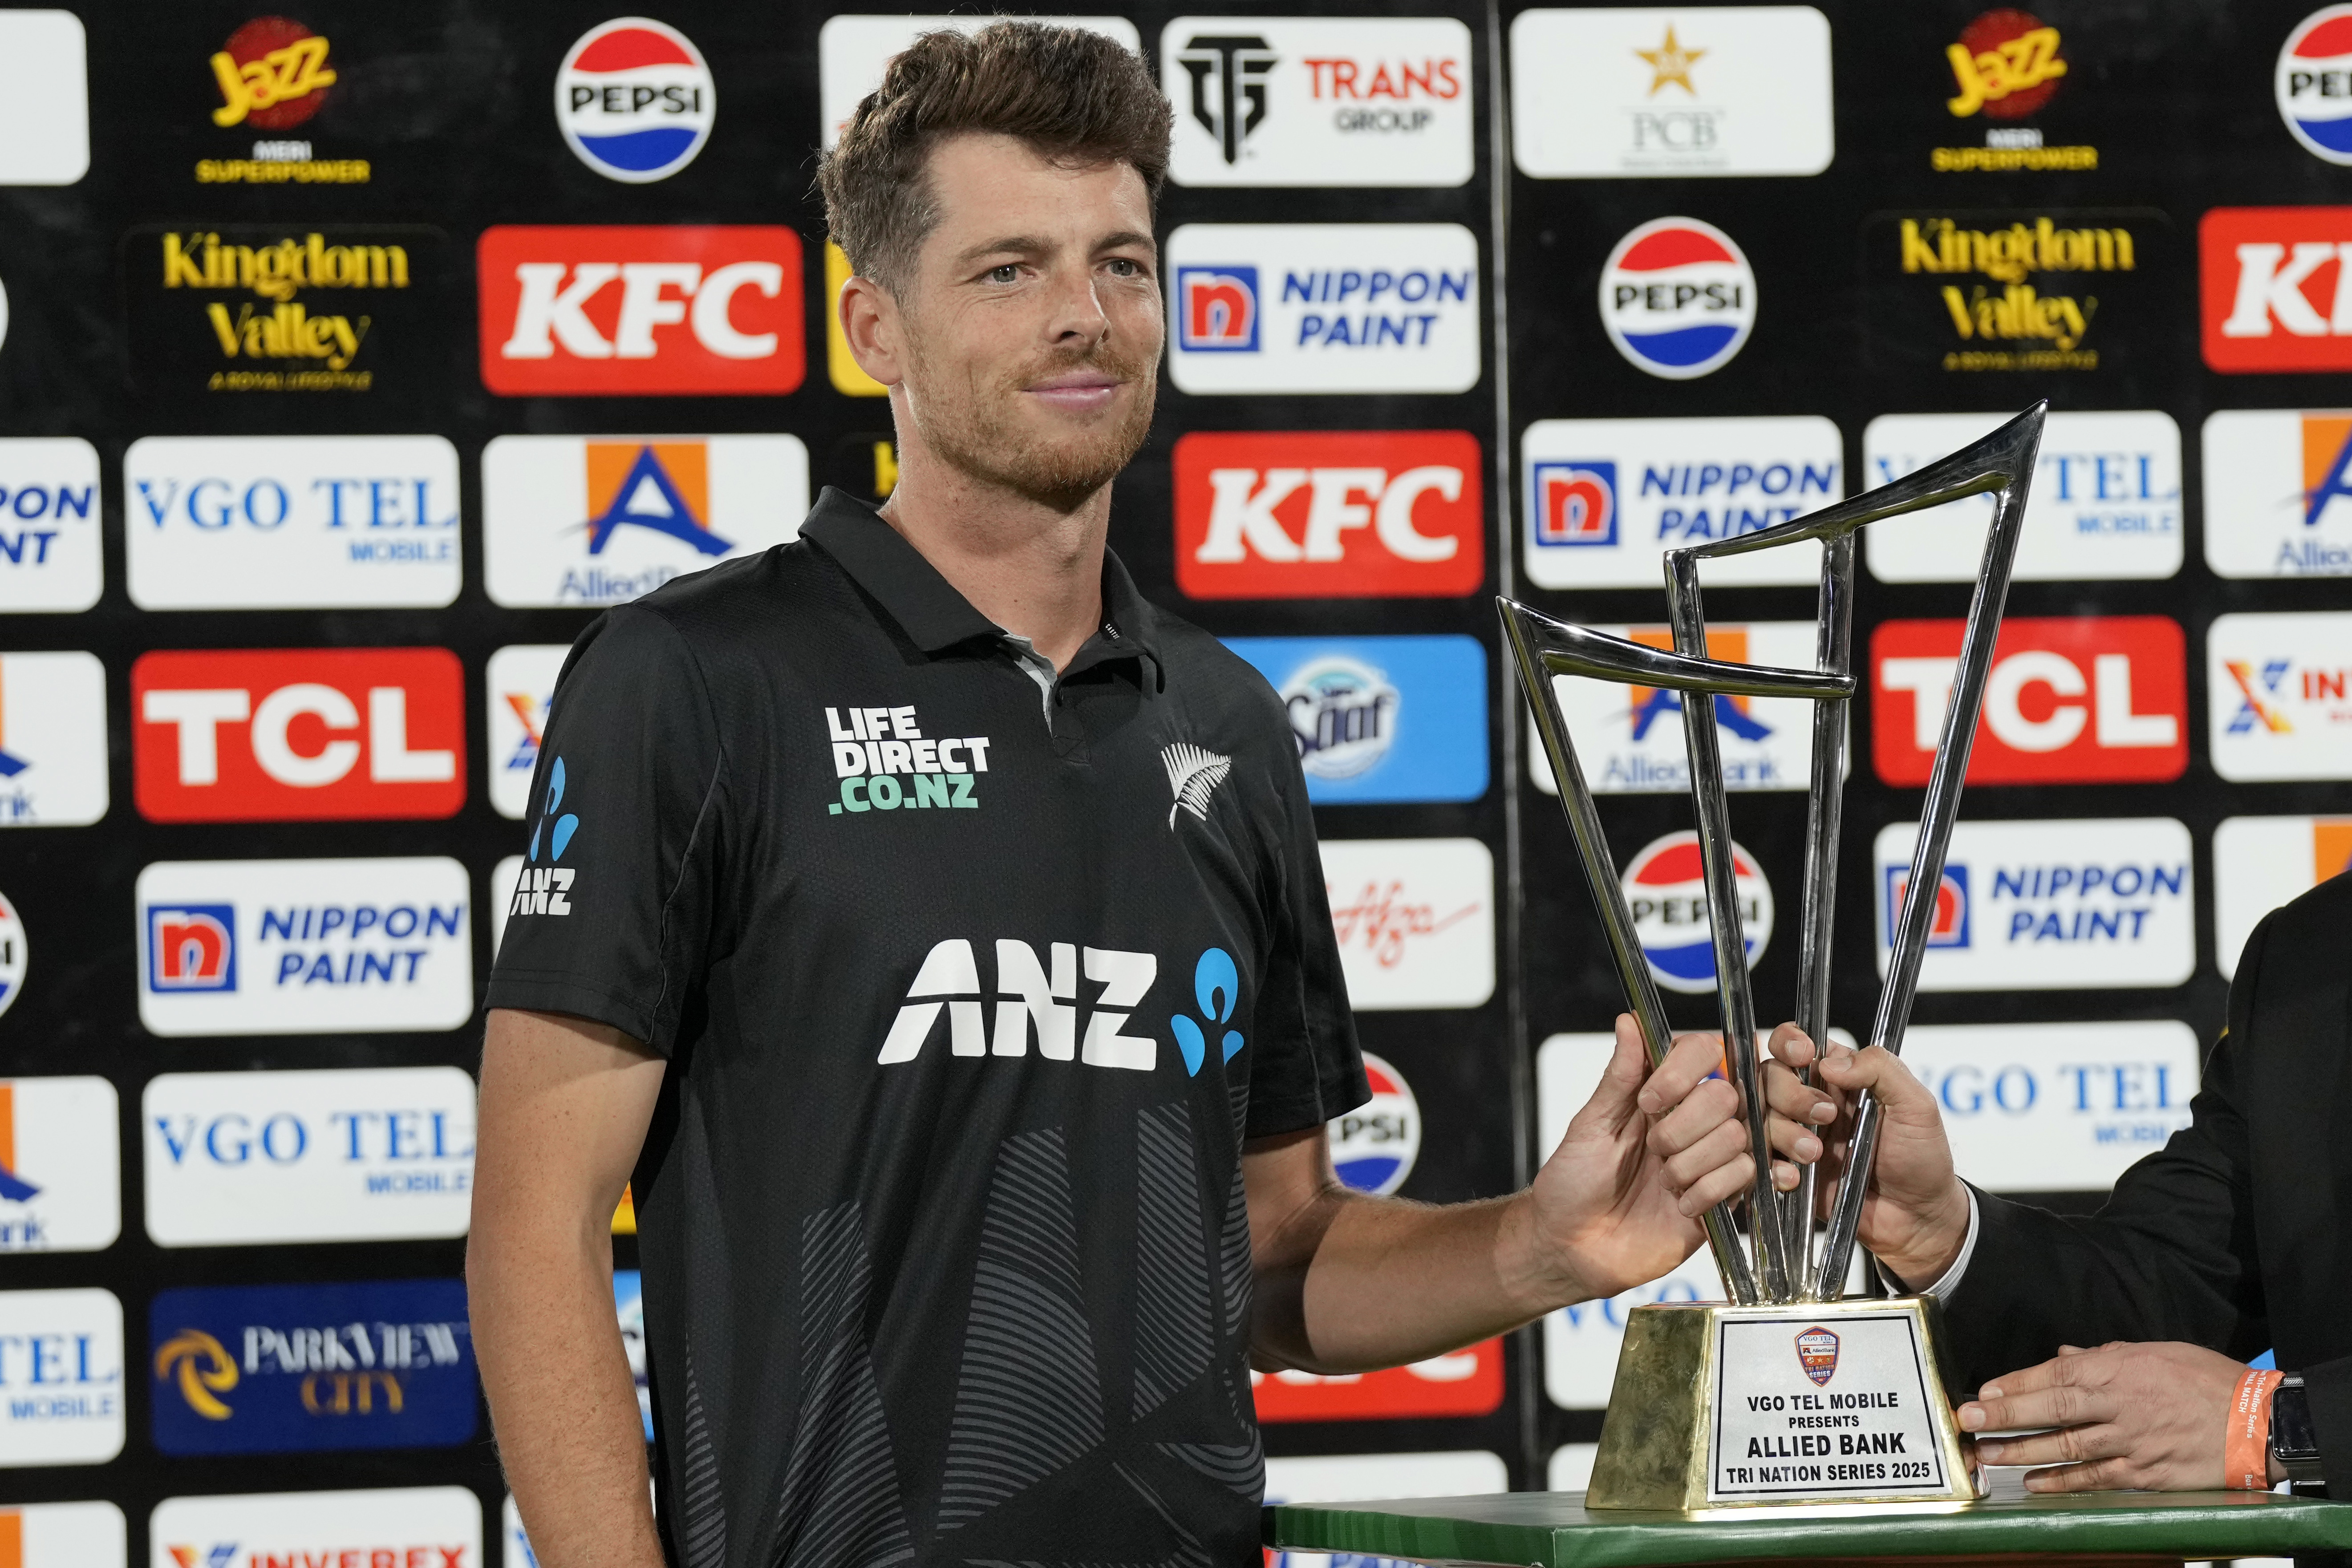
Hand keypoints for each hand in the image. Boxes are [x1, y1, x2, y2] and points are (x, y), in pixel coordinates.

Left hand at [1510, 1014, 1819, 1305]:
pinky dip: (1706, 1192)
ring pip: (1737, 1136)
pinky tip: (1680, 1205)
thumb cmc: (1573, 1183)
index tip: (1649, 1101)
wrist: (1576, 1248)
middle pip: (1727, 1094)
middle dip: (1683, 1127)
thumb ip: (1621, 1076)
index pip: (1704, 1051)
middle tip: (1652, 1149)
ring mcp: (1713, 1155)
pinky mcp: (1727, 1195)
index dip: (1684, 1072)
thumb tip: (1630, 1021)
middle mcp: (1693, 1118)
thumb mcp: (1590, 1124)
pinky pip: (1744, 1176)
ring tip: (1663, 1181)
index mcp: (1660, 1091)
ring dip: (1691, 1163)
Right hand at [1763, 1034, 1969, 1287]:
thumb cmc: (1923, 1161)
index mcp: (1840, 1078)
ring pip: (1759, 1117)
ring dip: (1782, 1132)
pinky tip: (1797, 1177)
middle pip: (1769, 1076)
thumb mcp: (1917, 1107)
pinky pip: (1759, 1159)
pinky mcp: (1787, 1169)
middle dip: (1789, 1094)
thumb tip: (1830, 1061)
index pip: (1796, 1044)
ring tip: (1815, 1155)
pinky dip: (1773, 1167)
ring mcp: (1796, 1136)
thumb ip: (1881, 1070)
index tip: (1803, 1056)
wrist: (1916, 1220)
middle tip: (1825, 1116)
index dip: (1789, 1043)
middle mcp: (1811, 1102)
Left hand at [1963, 1341, 2270, 1490]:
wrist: (2259, 1420)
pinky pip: (2096, 1478)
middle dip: (2006, 1417)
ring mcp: (2132, 1442)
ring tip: (1986, 1455)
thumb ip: (2104, 1356)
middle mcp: (2120, 1404)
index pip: (2055, 1375)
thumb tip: (2064, 1358)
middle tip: (1968, 1423)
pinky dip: (2062, 1482)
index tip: (1983, 1394)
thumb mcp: (2155, 1351)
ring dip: (2022, 1453)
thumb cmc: (2206, 1379)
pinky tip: (2034, 1484)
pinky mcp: (2147, 1473)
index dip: (2016, 1385)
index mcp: (2120, 1368)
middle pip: (2052, 1410)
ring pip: (2067, 1447)